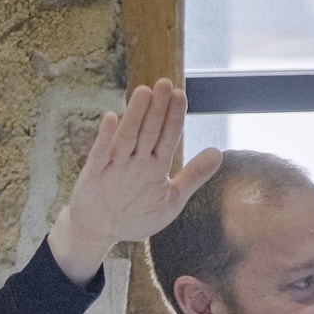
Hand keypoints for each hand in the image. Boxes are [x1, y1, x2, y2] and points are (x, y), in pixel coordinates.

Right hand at [48, 78, 222, 284]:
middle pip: (148, 131)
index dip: (174, 117)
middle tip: (165, 83)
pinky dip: (105, 137)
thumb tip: (218, 153)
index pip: (167, 137)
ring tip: (144, 92)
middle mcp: (135, 161)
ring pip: (127, 137)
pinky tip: (110, 118)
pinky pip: (100, 154)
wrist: (99, 230)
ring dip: (135, 115)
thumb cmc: (135, 215)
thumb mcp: (170, 200)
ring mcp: (114, 166)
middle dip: (157, 109)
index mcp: (154, 166)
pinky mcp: (94, 175)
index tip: (181, 95)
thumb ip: (193, 177)